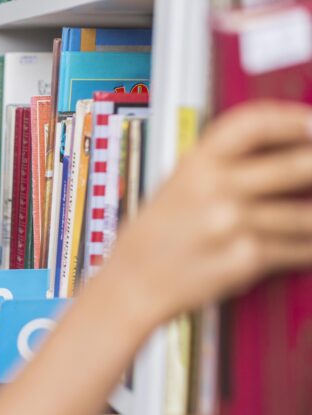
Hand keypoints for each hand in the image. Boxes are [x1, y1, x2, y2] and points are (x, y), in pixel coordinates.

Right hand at [107, 101, 311, 325]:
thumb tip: (280, 151)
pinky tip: (308, 245)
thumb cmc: (153, 240)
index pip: (254, 124)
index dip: (291, 119)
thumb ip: (221, 167)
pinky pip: (299, 250)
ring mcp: (232, 224)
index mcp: (195, 164)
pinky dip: (310, 249)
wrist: (131, 285)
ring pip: (307, 214)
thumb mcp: (175, 187)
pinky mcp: (245, 259)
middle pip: (297, 164)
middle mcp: (214, 189)